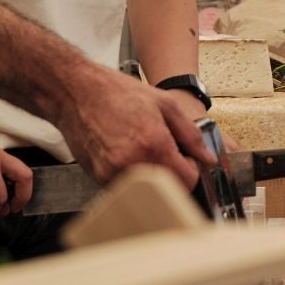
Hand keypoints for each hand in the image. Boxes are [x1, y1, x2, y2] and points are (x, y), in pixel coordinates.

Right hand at [52, 65, 211, 188]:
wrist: (75, 92)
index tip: (186, 158)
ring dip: (152, 177)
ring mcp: (112, 174)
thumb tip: (208, 157)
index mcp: (154, 145)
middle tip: (166, 152)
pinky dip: (133, 176)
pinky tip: (127, 153)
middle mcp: (133, 164)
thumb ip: (191, 134)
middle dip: (173, 175)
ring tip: (143, 149)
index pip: (188, 182)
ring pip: (146, 192)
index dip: (192, 170)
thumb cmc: (117, 93)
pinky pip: (126, 187)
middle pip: (168, 191)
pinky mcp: (98, 178)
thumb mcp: (165, 104)